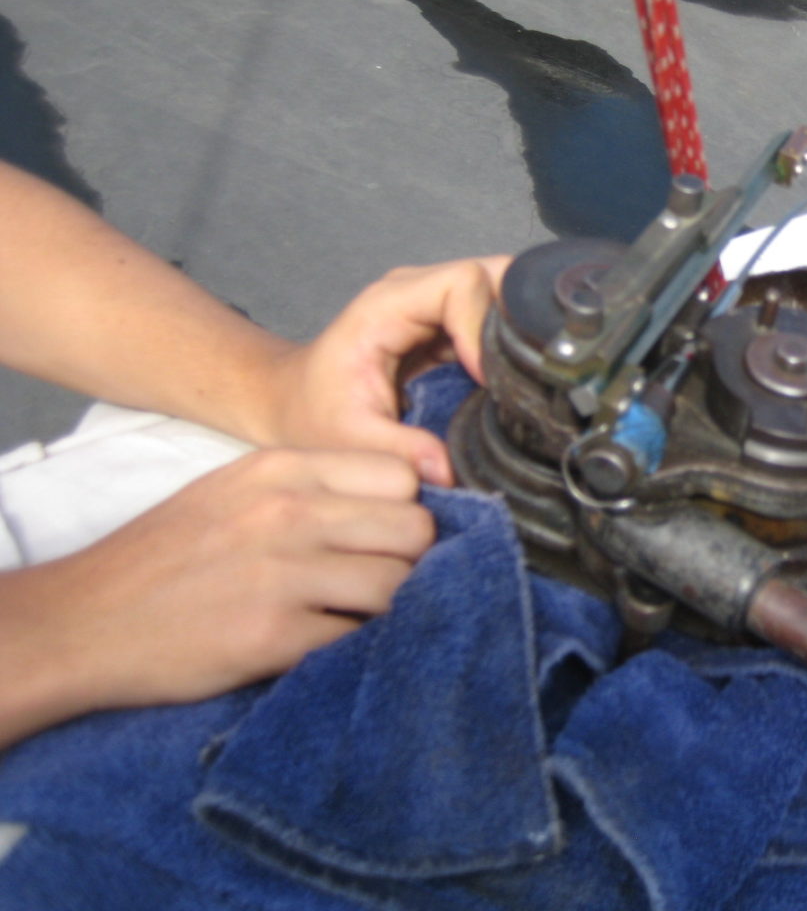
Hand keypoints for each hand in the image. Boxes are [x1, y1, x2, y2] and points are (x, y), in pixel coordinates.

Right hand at [0, 448, 432, 746]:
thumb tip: (400, 505)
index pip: (402, 477)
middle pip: (414, 530)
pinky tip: (333, 646)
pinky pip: (358, 638)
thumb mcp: (236, 490)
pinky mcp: (274, 636)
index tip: (391, 539)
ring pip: (398, 586)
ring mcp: (283, 574)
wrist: (82, 620)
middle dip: (412, 562)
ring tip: (360, 618)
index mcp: (283, 469)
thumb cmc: (168, 554)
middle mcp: (290, 512)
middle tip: (384, 584)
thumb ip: (313, 489)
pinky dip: (358, 647)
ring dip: (392, 609)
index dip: (407, 511)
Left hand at [261, 257, 509, 486]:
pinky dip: (511, 344)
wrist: (292, 403)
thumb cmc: (312, 413)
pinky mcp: (450, 326)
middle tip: (520, 375)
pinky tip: (508, 380)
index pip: (464, 282)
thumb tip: (449, 472)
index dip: (485, 324)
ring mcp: (436, 306)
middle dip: (515, 321)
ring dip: (517, 332)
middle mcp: (417, 293)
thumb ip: (399, 453)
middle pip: (492, 275)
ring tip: (517, 379)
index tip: (486, 376)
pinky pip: (496, 317)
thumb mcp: (350, 441)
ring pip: (501, 292)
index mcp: (389, 306)